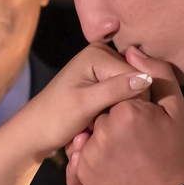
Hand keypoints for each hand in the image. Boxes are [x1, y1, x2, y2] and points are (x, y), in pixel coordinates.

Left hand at [21, 42, 151, 157]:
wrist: (35, 132)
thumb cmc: (55, 118)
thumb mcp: (84, 105)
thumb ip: (115, 90)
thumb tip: (148, 78)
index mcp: (99, 52)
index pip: (138, 76)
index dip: (133, 102)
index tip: (114, 120)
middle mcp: (104, 53)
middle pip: (137, 82)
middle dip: (125, 105)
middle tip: (103, 122)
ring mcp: (104, 67)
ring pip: (132, 92)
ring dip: (120, 110)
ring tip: (101, 122)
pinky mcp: (104, 81)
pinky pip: (124, 97)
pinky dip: (115, 111)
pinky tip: (102, 120)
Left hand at [71, 47, 183, 184]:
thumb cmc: (176, 156)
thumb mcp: (175, 113)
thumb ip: (158, 77)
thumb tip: (133, 51)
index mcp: (125, 110)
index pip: (125, 93)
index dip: (138, 107)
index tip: (149, 127)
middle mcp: (102, 127)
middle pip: (109, 112)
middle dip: (120, 121)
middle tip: (139, 143)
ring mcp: (89, 151)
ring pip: (98, 133)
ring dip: (109, 139)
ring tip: (128, 157)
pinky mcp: (82, 171)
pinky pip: (88, 154)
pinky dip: (98, 157)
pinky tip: (117, 167)